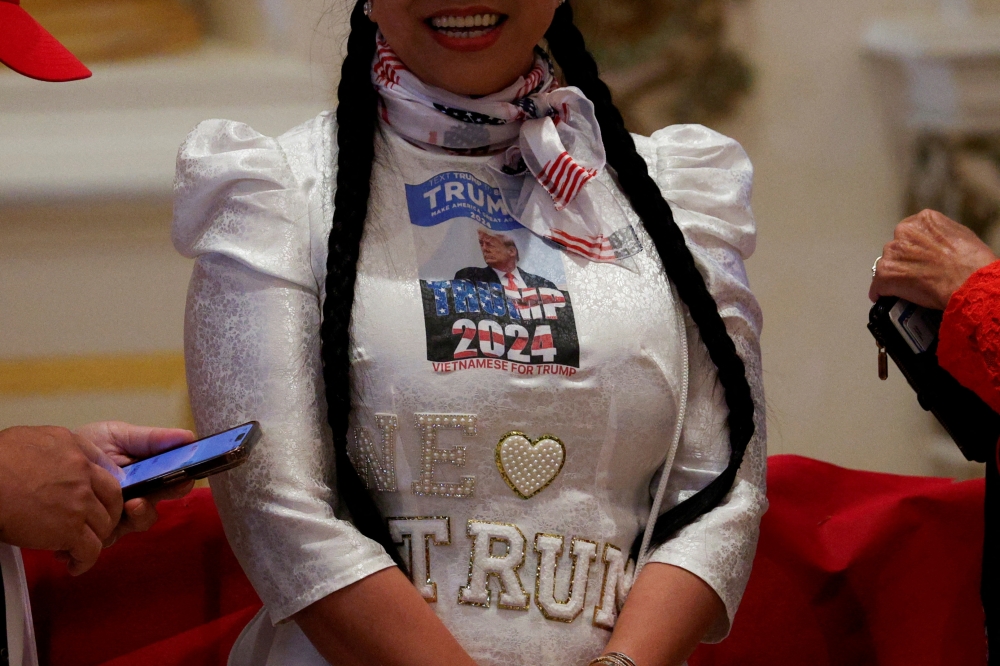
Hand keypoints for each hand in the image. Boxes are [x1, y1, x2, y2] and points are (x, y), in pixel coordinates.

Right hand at [0, 426, 122, 574]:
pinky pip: (90, 550)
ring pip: (104, 526)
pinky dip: (84, 560)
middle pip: (113, 500)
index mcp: (76, 452)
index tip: (97, 504)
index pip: (107, 472)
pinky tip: (73, 564)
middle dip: (107, 516)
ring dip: (94, 539)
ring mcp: (80, 503)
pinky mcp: (69, 530)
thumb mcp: (36, 437)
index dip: (104, 492)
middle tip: (91, 527)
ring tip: (76, 547)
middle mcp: (84, 476)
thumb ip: (63, 445)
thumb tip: (70, 458)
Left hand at [73, 422, 194, 547]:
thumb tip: (189, 437)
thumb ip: (152, 439)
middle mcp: (137, 499)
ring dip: (128, 520)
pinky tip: (88, 520)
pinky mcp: (97, 531)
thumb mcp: (120, 436)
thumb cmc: (90, 445)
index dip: (181, 484)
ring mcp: (118, 517)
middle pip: (154, 512)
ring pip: (133, 527)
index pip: (174, 485)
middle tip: (136, 502)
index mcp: (149, 476)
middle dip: (147, 509)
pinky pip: (105, 540)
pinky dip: (97, 534)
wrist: (50, 460)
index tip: (180, 480)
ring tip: (115, 510)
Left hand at [870, 209, 997, 309]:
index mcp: (922, 221)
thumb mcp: (960, 235)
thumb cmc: (971, 262)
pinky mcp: (885, 273)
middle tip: (916, 273)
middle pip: (896, 248)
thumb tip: (934, 244)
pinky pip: (877, 285)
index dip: (912, 247)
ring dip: (893, 275)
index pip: (909, 232)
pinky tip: (885, 297)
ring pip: (886, 265)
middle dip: (903, 260)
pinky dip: (881, 292)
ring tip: (906, 287)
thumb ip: (939, 234)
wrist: (968, 281)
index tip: (916, 257)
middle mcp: (904, 232)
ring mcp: (892, 253)